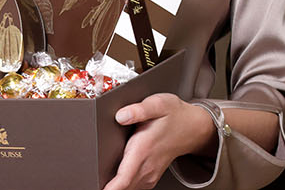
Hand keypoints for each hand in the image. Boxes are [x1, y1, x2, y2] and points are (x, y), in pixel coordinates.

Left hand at [102, 94, 217, 189]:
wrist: (195, 126)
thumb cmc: (175, 115)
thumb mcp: (158, 104)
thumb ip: (139, 109)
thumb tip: (121, 115)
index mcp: (143, 149)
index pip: (124, 178)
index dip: (110, 188)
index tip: (97, 187)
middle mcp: (147, 165)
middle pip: (123, 188)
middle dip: (106, 188)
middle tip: (90, 182)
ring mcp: (150, 172)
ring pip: (129, 189)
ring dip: (114, 188)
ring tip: (97, 182)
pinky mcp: (151, 174)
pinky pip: (133, 187)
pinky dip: (122, 187)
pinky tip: (113, 183)